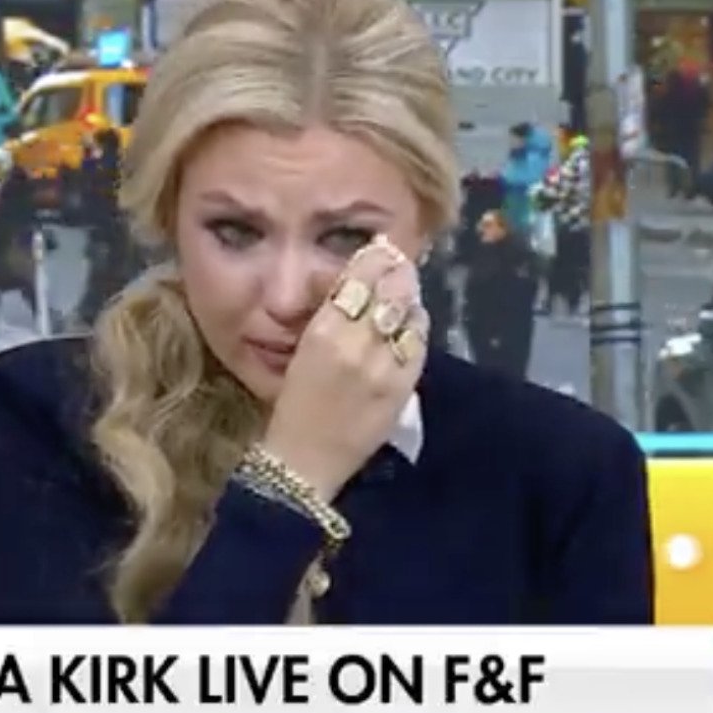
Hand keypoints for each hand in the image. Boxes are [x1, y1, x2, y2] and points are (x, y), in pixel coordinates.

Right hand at [260, 236, 429, 500]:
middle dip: (397, 271)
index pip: (359, 278)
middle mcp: (355, 344)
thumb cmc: (294, 407)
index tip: (380, 249)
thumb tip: (354, 284)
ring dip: (409, 298)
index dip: (375, 258)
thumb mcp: (302, 351)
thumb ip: (329, 316)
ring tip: (405, 293)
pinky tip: (410, 326)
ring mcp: (383, 367)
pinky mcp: (402, 388)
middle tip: (399, 263)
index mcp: (322, 333)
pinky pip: (419, 344)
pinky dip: (417, 329)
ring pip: (409, 313)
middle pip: (390, 289)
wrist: (304, 463)